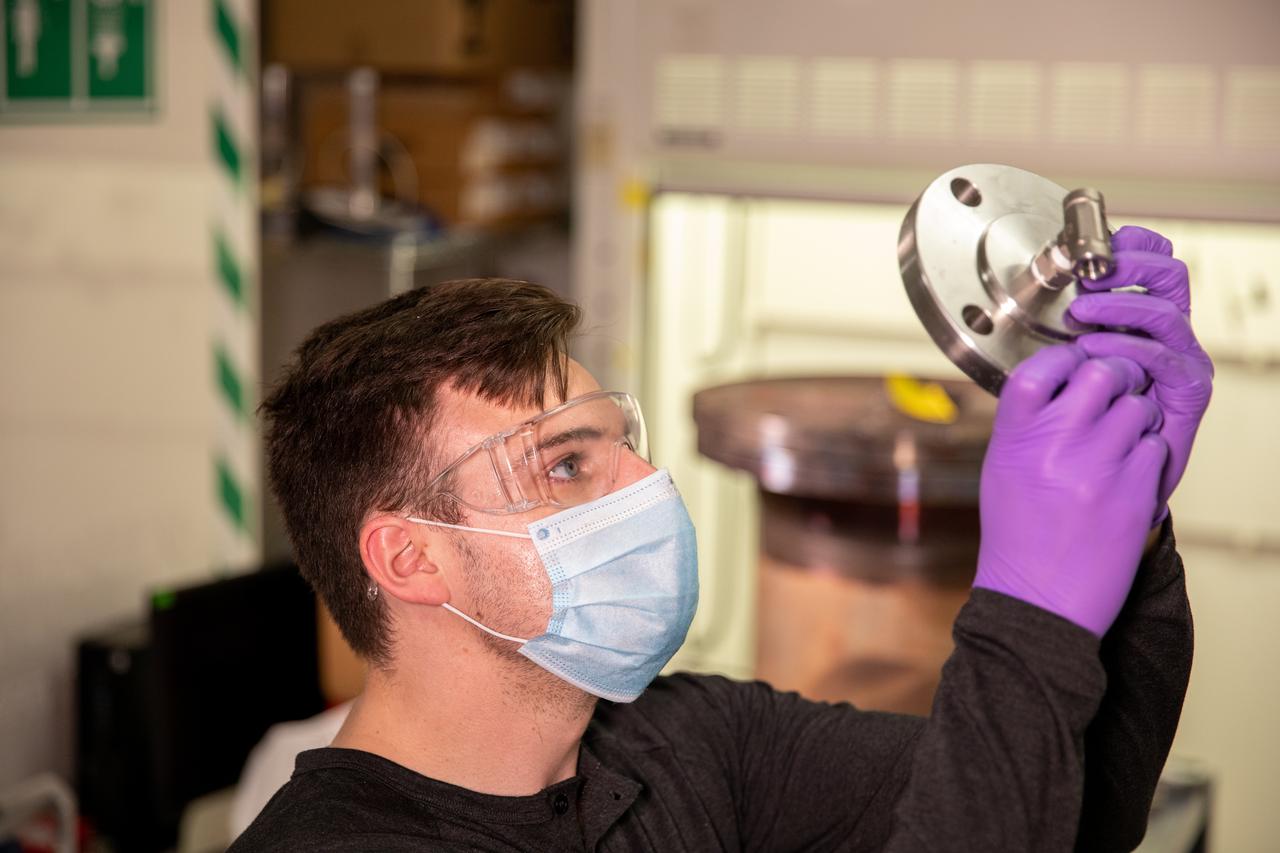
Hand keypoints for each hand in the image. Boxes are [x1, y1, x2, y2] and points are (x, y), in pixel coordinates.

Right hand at [975, 346, 1168, 635]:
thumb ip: (1028, 425)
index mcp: (1013, 437)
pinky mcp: (1134, 492)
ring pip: (1138, 408)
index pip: (1041, 367)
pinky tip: (1127, 476)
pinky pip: (1156, 446)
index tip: (1073, 367)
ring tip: (1119, 442)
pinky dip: (1148, 455)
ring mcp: (1097, 467)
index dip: (1064, 359)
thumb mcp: (1002, 471)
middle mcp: (1053, 445)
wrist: (1038, 599)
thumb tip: (1061, 380)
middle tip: (1114, 393)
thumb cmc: (1017, 535)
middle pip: (1102, 373)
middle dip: (1115, 378)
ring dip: (1136, 417)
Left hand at [1068, 225, 1213, 519]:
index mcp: (1141, 318)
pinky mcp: (1188, 393)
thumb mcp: (1059, 369)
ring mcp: (1180, 361)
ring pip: (1166, 311)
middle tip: (1088, 271)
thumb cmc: (1077, 425)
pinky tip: (1093, 347)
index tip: (1097, 237)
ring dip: (1120, 304)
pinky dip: (1127, 346)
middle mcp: (1167, 334)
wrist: (1102, 486)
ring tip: (1081, 311)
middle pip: (1168, 274)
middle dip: (1130, 264)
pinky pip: (1164, 358)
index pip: (1152, 261)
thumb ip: (1056, 333)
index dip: (1132, 242)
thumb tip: (1021, 295)